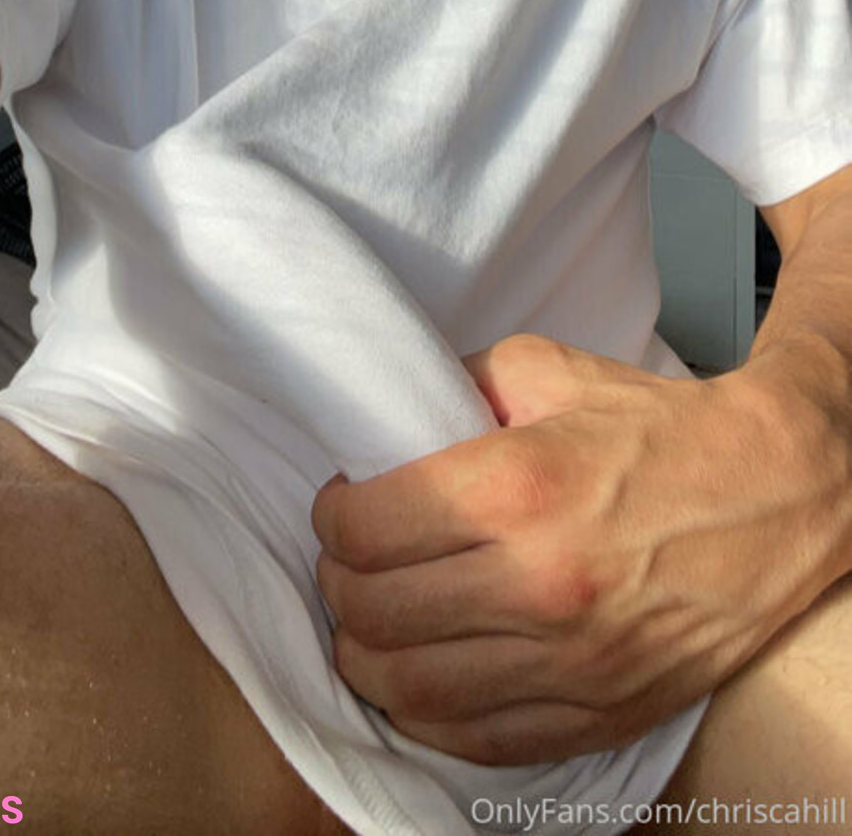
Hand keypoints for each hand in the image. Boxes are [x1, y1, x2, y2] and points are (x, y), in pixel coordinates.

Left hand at [310, 333, 847, 765]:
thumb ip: (460, 384)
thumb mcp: (549, 370)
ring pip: (412, 688)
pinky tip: (417, 682)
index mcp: (515, 487)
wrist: (777, 490)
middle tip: (346, 561)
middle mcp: (537, 582)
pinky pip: (479, 740)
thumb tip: (392, 418)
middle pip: (374, 613)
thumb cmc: (662, 429)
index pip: (366, 528)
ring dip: (366, 658)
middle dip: (339, 584)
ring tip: (368, 626)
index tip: (342, 504)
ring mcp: (571, 660)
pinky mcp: (601, 712)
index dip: (333, 516)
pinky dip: (427, 718)